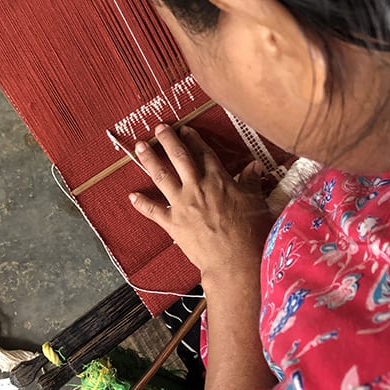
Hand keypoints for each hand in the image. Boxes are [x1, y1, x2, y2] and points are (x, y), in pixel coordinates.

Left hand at [129, 124, 274, 280]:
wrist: (235, 261)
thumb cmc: (250, 233)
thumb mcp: (256, 202)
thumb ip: (252, 181)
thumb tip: (255, 165)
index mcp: (218, 179)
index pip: (203, 153)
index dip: (194, 139)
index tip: (185, 129)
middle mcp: (197, 187)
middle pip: (179, 157)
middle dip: (168, 139)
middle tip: (159, 128)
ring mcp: (182, 204)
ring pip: (162, 175)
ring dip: (149, 159)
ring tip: (140, 146)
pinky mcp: (172, 223)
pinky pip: (153, 210)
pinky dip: (142, 203)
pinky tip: (132, 196)